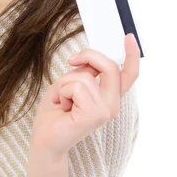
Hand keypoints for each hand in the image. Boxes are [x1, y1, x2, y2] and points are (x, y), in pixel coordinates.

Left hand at [31, 34, 140, 160]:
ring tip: (63, 100)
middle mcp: (112, 104)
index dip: (131, 55)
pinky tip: (62, 107)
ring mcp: (105, 110)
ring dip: (65, 83)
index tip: (129, 37)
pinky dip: (62, 91)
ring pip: (85, 76)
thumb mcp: (68, 85)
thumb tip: (89, 61)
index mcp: (108, 97)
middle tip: (71, 60)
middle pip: (109, 66)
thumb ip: (84, 73)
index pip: (127, 74)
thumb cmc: (55, 114)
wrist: (45, 139)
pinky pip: (75, 86)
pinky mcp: (94, 114)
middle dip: (88, 56)